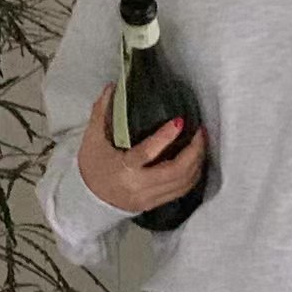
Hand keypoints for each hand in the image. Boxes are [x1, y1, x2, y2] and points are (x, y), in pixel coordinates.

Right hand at [77, 84, 206, 214]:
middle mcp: (139, 186)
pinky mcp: (155, 204)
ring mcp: (149, 198)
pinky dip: (193, 176)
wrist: (89, 201)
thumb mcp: (92, 138)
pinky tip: (196, 161)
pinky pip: (181, 191)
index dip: (166, 137)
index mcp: (123, 169)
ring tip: (201, 143)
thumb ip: (102, 112)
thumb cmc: (91, 167)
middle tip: (200, 132)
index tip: (180, 121)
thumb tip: (113, 87)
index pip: (148, 153)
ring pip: (183, 184)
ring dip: (197, 163)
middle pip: (175, 172)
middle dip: (194, 151)